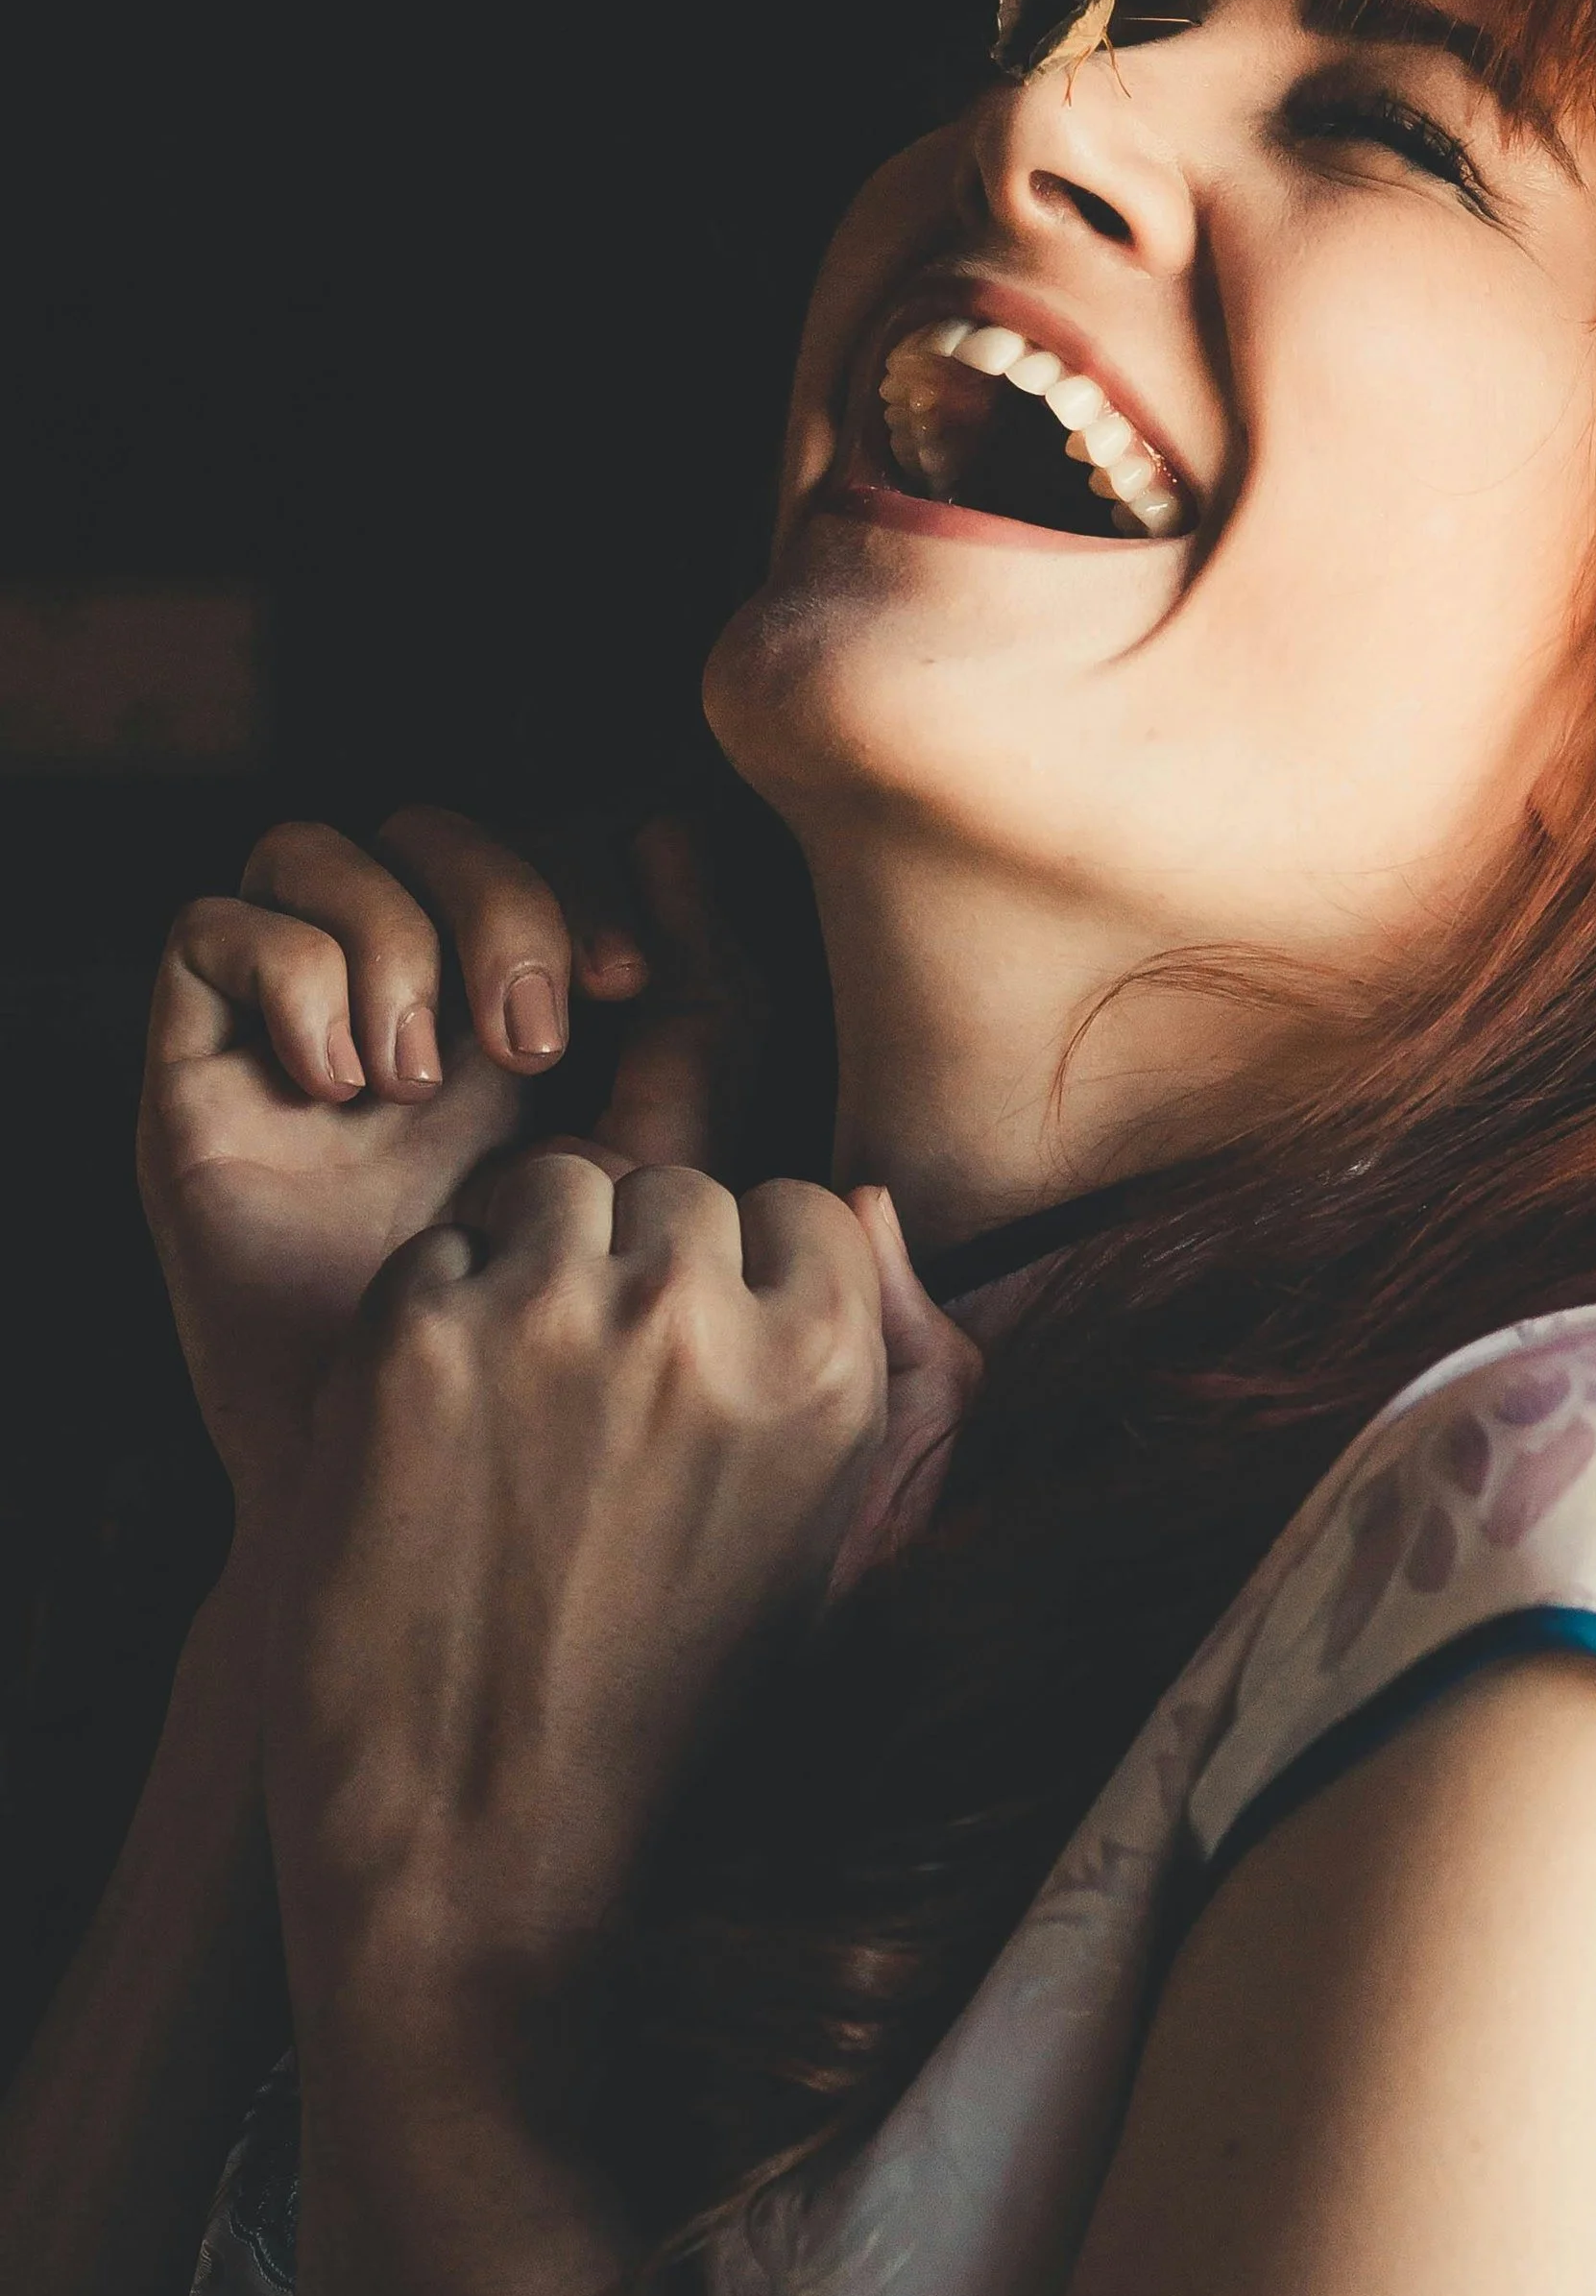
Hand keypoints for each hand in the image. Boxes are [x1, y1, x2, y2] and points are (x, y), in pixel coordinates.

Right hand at [137, 806, 761, 1517]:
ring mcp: (290, 1033)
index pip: (529, 842)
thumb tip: (670, 831)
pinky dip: (293, 979)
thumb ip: (699, 1007)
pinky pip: (214, 927)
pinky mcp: (196, 1077)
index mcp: (509, 1007)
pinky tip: (341, 1093)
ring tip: (424, 1080)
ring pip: (311, 848)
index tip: (628, 980)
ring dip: (393, 941)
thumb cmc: (560, 1334)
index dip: (579, 874)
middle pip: (429, 827)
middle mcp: (395, 1003)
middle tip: (533, 1040)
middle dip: (499, 901)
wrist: (434, 1468)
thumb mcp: (658, 1153)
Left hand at [264, 1160, 971, 2021]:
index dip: (749, 1284)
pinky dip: (430, 1317)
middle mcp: (697, 1321)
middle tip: (598, 1407)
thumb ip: (911, 1370)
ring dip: (535, 1265)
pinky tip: (438, 1437)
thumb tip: (874, 1204)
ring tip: (517, 1404)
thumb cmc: (685, 1725)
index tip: (706, 1377)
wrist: (492, 1869)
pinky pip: (435, 1247)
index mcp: (829, 1372)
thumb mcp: (854, 1555)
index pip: (808, 1208)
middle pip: (678, 1191)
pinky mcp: (408, 1341)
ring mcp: (547, 1319)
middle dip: (641, 1270)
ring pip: (555, 1187)